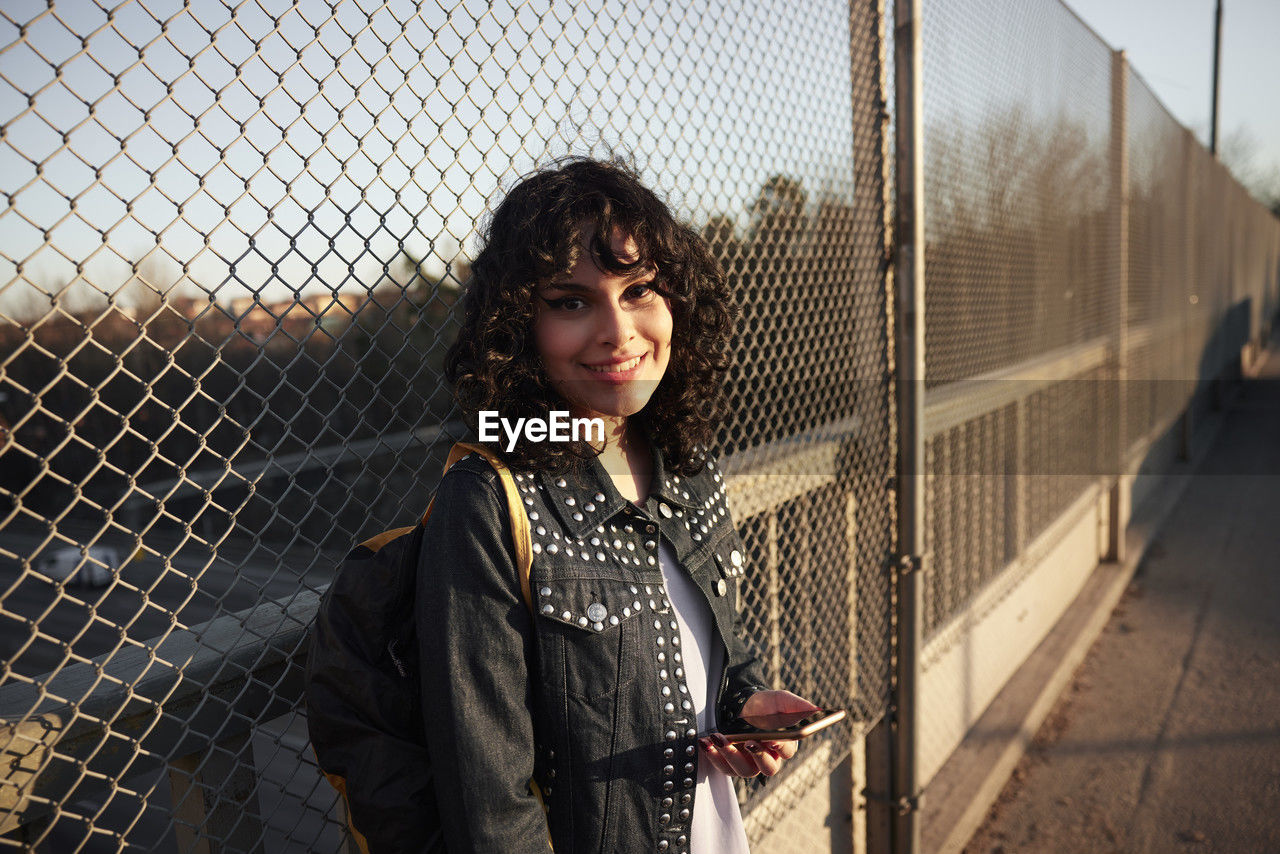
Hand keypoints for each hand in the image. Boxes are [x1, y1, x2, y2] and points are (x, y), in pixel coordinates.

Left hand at [700, 690, 819, 777]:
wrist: (741, 704)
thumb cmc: (766, 705)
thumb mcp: (782, 700)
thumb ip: (798, 705)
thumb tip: (816, 710)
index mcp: (785, 746)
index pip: (787, 751)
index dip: (781, 746)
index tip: (773, 738)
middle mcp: (768, 760)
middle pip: (767, 768)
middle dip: (757, 756)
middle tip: (748, 742)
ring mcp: (749, 764)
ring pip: (744, 770)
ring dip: (731, 755)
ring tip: (719, 738)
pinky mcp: (730, 764)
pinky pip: (723, 766)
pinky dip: (713, 755)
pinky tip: (705, 741)